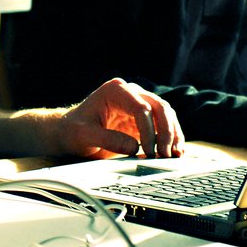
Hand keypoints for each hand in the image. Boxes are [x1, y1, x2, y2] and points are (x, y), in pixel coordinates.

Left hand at [56, 78, 183, 158]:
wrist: (70, 133)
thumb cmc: (74, 131)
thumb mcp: (85, 136)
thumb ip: (107, 139)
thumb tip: (134, 147)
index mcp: (115, 90)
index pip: (141, 107)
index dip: (148, 130)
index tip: (148, 151)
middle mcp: (130, 92)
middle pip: (159, 107)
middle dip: (166, 132)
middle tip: (165, 155)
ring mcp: (139, 103)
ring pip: (167, 114)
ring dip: (173, 135)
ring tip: (174, 156)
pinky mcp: (144, 119)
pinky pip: (165, 125)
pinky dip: (172, 138)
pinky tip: (175, 152)